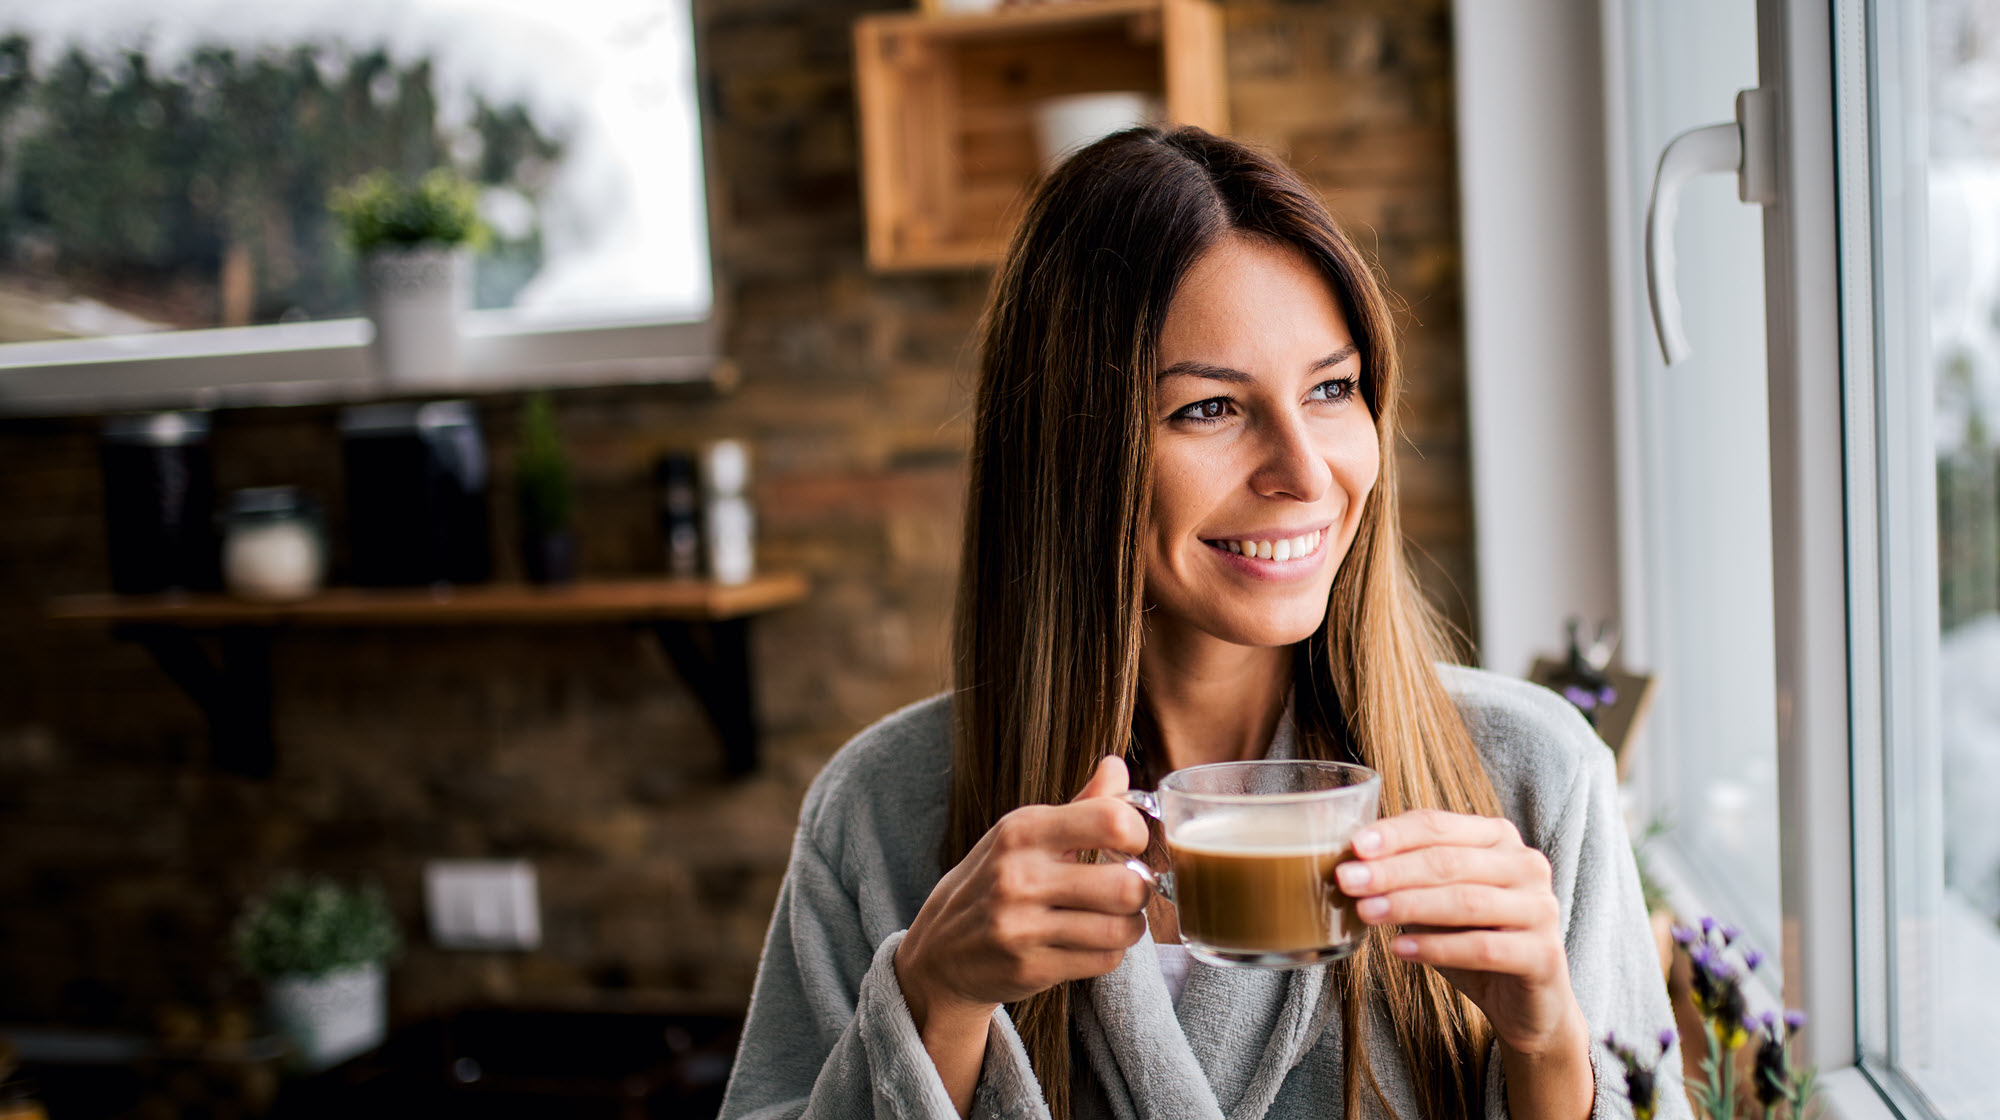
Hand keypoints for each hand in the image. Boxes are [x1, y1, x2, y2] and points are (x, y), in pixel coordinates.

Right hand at [895, 756, 1152, 1028]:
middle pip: (1126, 885)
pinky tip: (1092, 942)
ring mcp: (1022, 926)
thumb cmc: (993, 881)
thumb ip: (1080, 804)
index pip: (1111, 820)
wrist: (939, 950)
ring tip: (1115, 918)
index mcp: (1023, 830)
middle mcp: (1019, 876)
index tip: (1130, 845)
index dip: (1137, 834)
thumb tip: (1117, 766)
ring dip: (1129, 925)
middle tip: (1129, 888)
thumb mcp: (1023, 834)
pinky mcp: (1030, 968)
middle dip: (1140, 889)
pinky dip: (1110, 952)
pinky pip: (1104, 960)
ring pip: (1121, 929)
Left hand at [1333, 809, 1585, 1058]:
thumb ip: (1407, 878)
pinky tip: (1400, 949)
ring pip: (1465, 901)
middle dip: (1392, 870)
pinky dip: (1437, 947)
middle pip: (1449, 861)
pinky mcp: (1544, 954)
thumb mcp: (1436, 902)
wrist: (1525, 1003)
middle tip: (1348, 881)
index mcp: (1498, 838)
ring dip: (1409, 905)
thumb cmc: (1472, 941)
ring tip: (1366, 913)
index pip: (1439, 824)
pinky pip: (1483, 947)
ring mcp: (1541, 908)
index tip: (1354, 847)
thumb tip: (1351, 865)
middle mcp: (1526, 864)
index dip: (1394, 834)